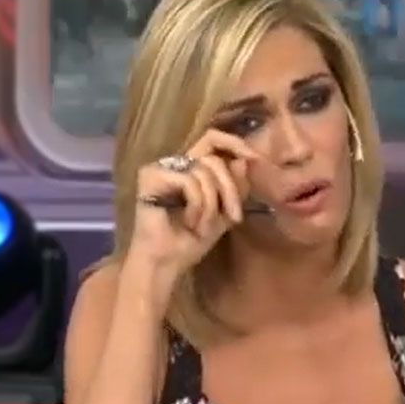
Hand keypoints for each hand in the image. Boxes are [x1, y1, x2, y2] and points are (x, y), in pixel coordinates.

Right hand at [126, 129, 263, 297]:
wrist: (165, 263)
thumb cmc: (189, 242)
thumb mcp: (224, 213)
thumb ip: (235, 187)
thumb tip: (243, 161)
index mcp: (189, 168)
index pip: (212, 139)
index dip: (234, 143)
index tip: (254, 158)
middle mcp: (174, 164)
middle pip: (214, 159)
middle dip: (230, 189)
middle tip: (234, 216)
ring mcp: (160, 169)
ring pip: (204, 170)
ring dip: (212, 204)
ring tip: (203, 227)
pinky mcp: (150, 177)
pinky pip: (189, 181)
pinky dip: (196, 205)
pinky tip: (189, 222)